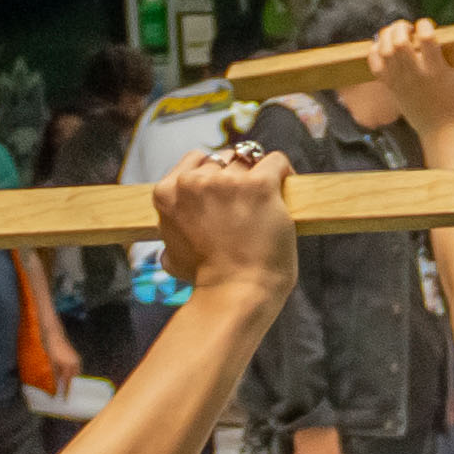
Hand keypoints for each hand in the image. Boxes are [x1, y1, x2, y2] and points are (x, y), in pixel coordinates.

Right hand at [152, 141, 299, 307]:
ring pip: (249, 161)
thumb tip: (168, 250)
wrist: (235, 294)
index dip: (214, 172)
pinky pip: (276, 162)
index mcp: (167, 192)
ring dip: (259, 176)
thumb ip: (172, 239)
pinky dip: (284, 171)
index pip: (195, 160)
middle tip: (249, 199)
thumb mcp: (173, 258)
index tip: (227, 189)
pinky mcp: (259, 186)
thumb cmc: (208, 281)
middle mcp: (193, 182)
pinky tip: (286, 185)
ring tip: (269, 197)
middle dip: (236, 176)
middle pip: (223, 160)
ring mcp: (226, 182)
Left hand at [370, 17, 453, 154]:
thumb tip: (437, 30)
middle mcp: (416, 74)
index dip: (425, 25)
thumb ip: (450, 51)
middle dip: (401, 27)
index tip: (427, 27)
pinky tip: (384, 48)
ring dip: (387, 36)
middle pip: (399, 41)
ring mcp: (400, 81)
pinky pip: (374, 63)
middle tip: (407, 29)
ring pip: (383, 49)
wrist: (442, 129)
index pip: (426, 37)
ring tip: (395, 35)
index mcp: (437, 69)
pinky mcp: (391, 86)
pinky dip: (375, 50)